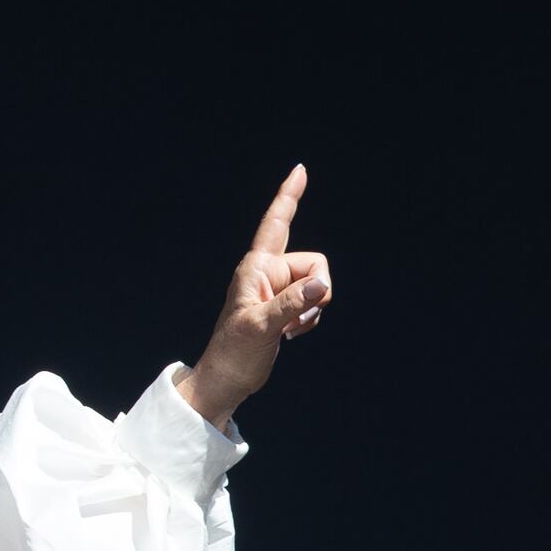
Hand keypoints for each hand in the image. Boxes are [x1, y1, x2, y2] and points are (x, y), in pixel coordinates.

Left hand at [183, 164, 332, 426]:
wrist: (227, 379)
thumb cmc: (234, 353)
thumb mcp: (262, 327)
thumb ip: (292, 303)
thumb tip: (322, 283)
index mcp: (256, 268)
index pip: (276, 223)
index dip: (289, 197)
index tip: (300, 171)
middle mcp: (268, 273)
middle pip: (314, 264)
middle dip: (317, 291)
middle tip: (296, 319)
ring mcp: (278, 290)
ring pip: (318, 285)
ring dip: (312, 310)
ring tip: (288, 330)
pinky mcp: (285, 307)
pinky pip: (313, 302)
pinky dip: (309, 319)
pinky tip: (291, 334)